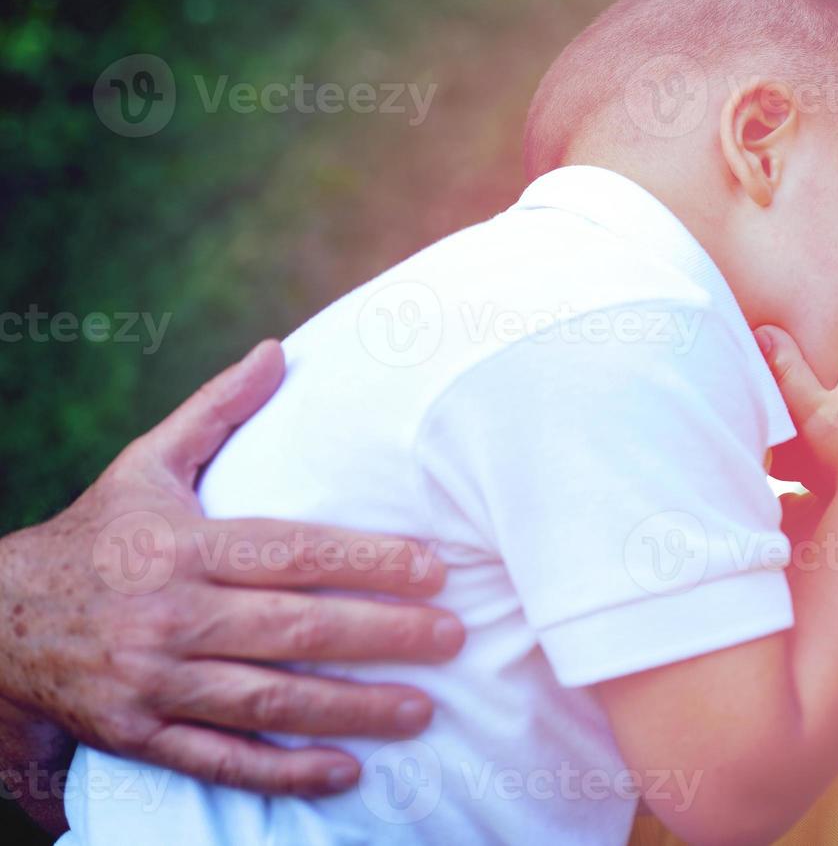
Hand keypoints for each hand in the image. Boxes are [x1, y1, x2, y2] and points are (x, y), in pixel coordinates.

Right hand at [0, 341, 466, 796]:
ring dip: (350, 709)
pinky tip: (344, 772)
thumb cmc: (97, 535)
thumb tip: (276, 352)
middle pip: (293, 628)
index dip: (367, 561)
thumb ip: (216, 412)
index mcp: (183, 546)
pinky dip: (282, 772)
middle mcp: (170, 614)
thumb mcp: (147, 465)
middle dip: (382, 635)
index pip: (292, 553)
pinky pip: (219, 760)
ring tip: (422, 709)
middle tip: (453, 638)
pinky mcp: (140, 734)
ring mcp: (154, 681)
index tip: (433, 570)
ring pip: (267, 700)